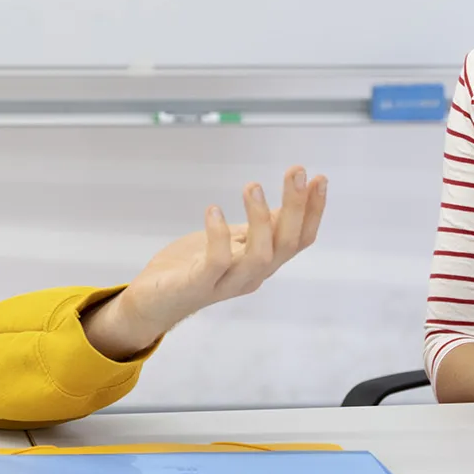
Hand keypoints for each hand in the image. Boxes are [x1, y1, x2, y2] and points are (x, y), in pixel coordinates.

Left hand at [83, 165, 327, 358]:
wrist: (153, 302)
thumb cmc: (192, 268)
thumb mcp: (233, 242)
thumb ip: (260, 229)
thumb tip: (290, 204)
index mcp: (263, 263)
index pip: (299, 240)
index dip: (313, 211)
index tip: (320, 178)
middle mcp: (252, 275)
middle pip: (288, 244)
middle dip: (297, 207)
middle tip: (297, 171)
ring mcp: (227, 283)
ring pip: (260, 256)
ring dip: (261, 219)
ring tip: (253, 186)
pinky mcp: (198, 285)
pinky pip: (216, 262)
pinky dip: (218, 235)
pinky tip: (213, 210)